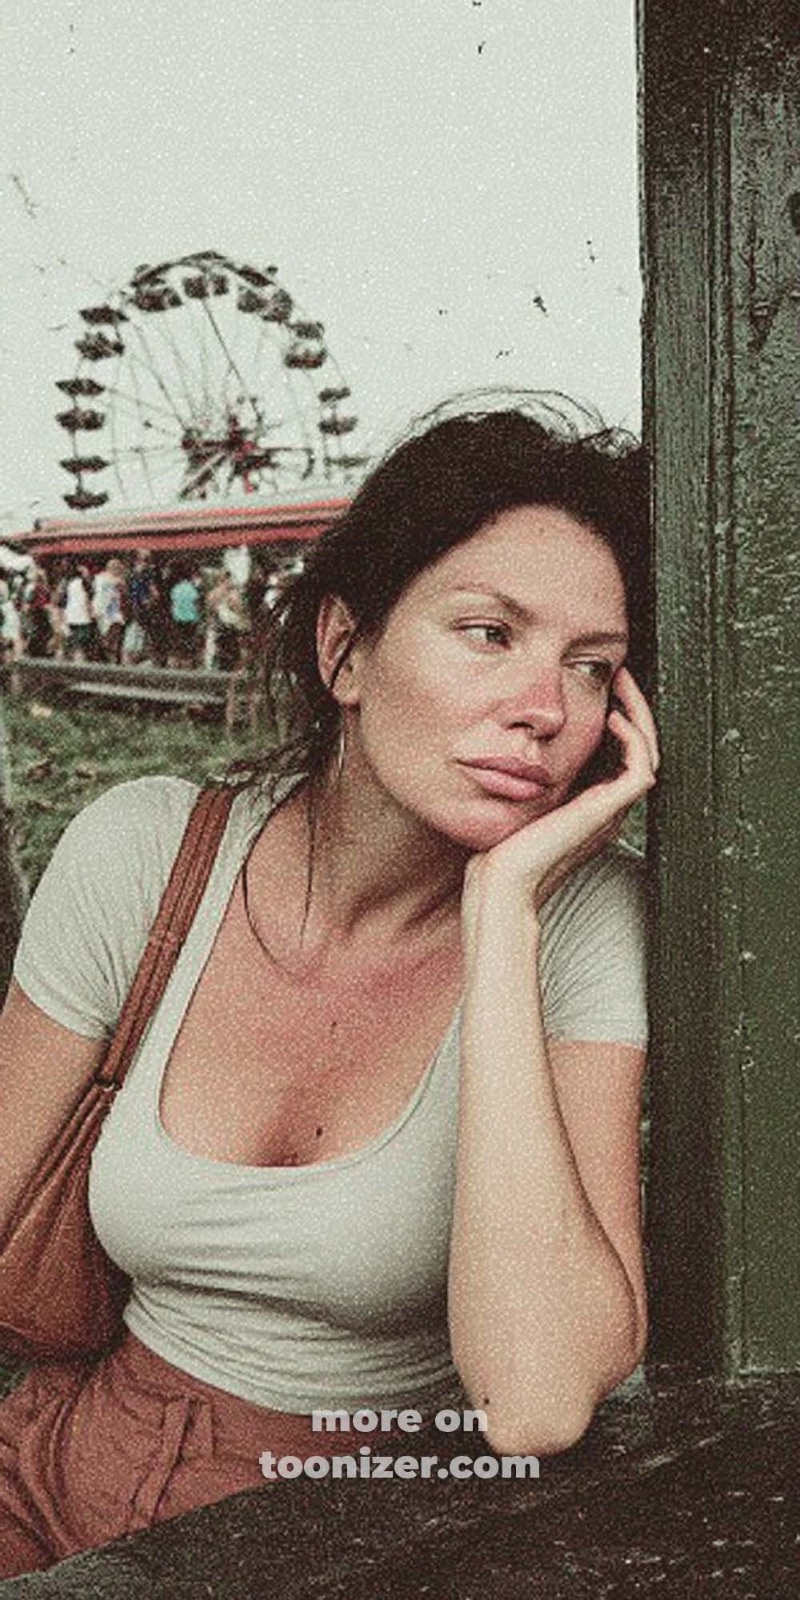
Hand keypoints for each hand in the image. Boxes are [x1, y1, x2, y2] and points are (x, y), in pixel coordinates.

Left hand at [462, 668, 659, 920]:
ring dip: (639, 714)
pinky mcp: (607, 813)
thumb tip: (522, 735)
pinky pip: (640, 770)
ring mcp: (610, 812)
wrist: (501, 881)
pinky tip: (614, 717)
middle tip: (622, 673)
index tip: (606, 685)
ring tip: (623, 685)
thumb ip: (532, 771)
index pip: (622, 753)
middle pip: (642, 749)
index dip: (621, 715)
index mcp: (591, 806)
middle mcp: (606, 809)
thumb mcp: (519, 796)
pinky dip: (634, 739)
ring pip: (648, 754)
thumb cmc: (500, 847)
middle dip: (635, 706)